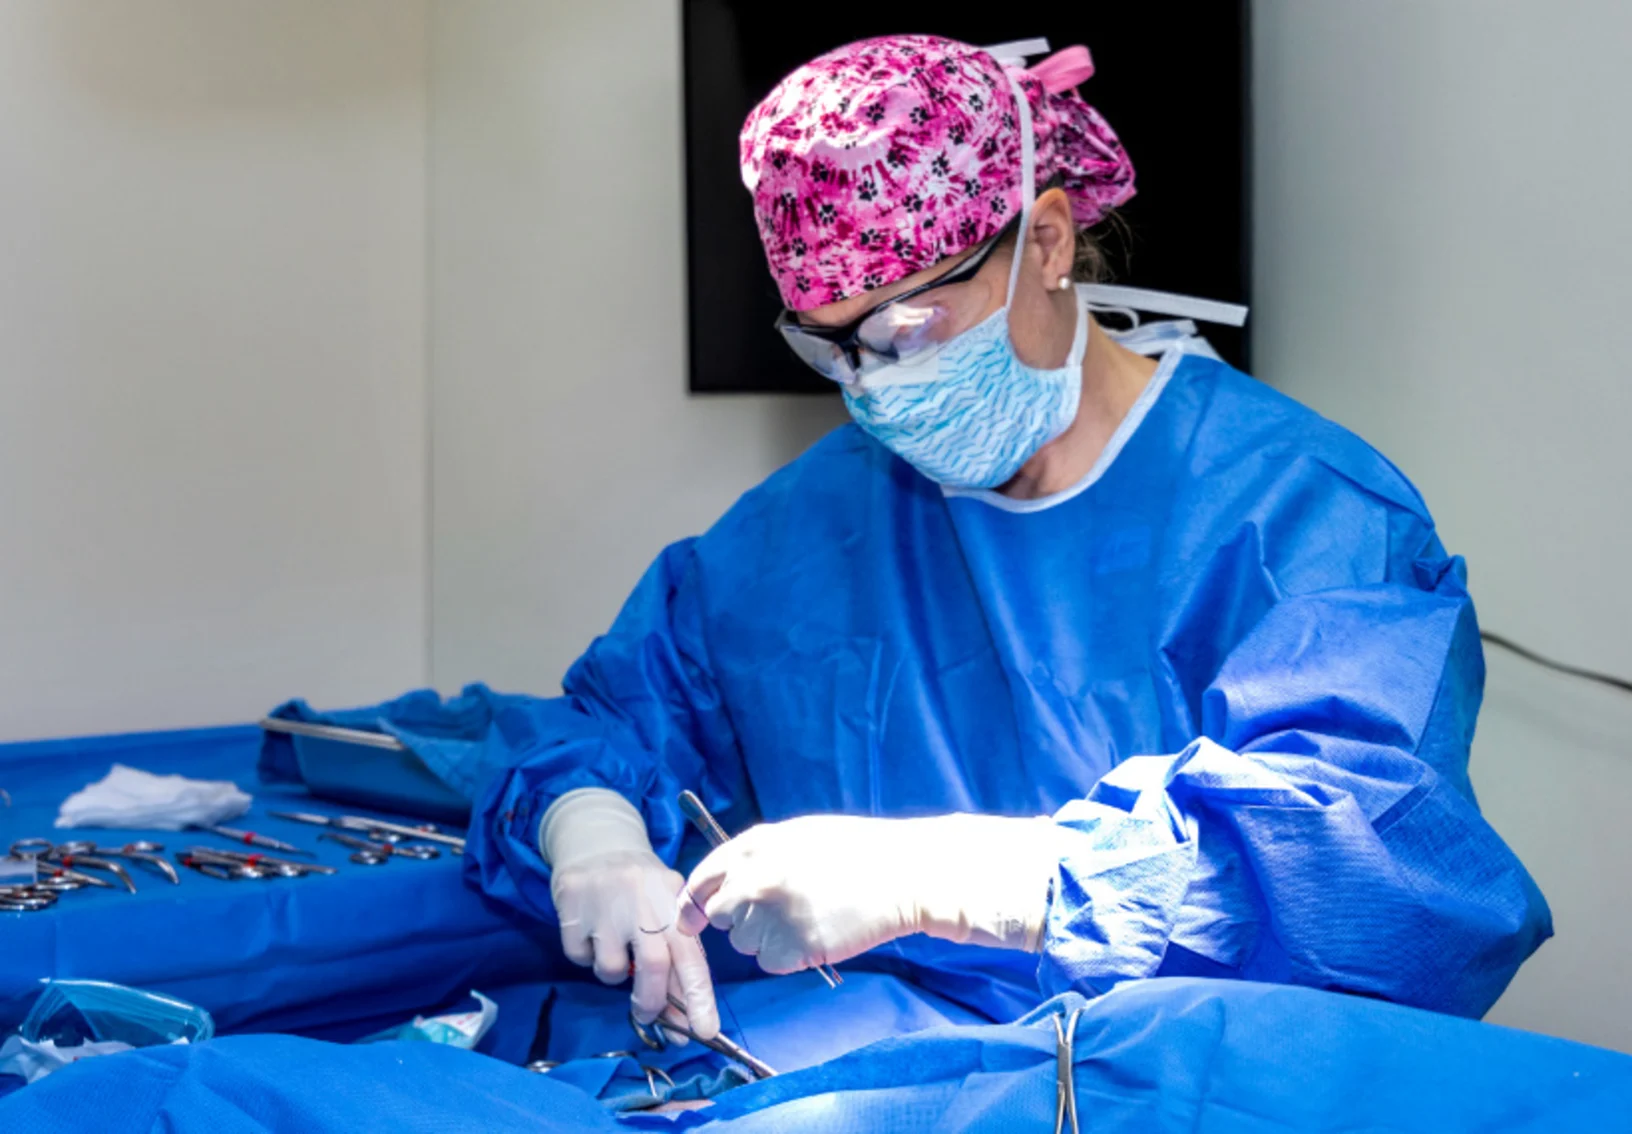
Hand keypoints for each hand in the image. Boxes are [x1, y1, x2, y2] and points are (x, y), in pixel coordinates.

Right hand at [542, 788, 718, 1039]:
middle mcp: (643, 904)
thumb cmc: (640, 886)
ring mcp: (606, 906)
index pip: (692, 957)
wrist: (596, 841)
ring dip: (613, 974)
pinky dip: (584, 956)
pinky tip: (590, 932)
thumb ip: (674, 955)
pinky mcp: (573, 908)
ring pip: (611, 969)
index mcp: (673, 905)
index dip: (700, 997)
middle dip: (651, 1003)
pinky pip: (579, 956)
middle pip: (653, 968)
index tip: (705, 1031)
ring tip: (613, 951)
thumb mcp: (665, 909)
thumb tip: (682, 1016)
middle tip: (648, 1016)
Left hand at [675, 813, 1060, 976]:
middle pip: (722, 917)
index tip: (691, 920)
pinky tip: (817, 936)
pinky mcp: (798, 946)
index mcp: (757, 845)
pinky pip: (773, 963)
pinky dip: (790, 958)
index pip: (703, 878)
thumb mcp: (800, 835)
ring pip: (747, 944)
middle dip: (740, 922)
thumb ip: (759, 855)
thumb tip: (726, 882)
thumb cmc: (857, 851)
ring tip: (808, 918)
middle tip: (777, 915)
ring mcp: (777, 914)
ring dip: (767, 940)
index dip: (692, 903)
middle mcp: (757, 878)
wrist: (905, 873)